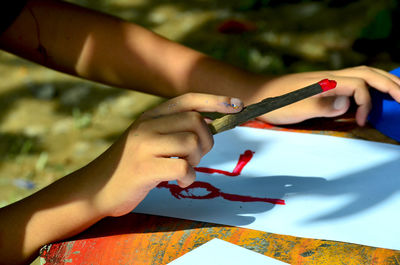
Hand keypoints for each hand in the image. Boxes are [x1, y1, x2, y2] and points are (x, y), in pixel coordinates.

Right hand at [84, 93, 242, 216]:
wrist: (96, 188)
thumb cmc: (130, 166)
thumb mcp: (148, 140)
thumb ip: (173, 129)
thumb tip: (210, 123)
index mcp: (150, 116)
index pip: (188, 100)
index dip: (215, 101)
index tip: (238, 105)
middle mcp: (147, 125)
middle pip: (195, 121)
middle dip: (206, 140)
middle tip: (196, 156)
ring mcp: (143, 146)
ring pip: (190, 142)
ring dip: (196, 160)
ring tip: (184, 169)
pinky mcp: (143, 168)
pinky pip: (182, 167)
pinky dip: (189, 177)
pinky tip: (180, 181)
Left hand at [254, 66, 399, 125]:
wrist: (257, 94)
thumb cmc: (273, 102)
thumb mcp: (294, 107)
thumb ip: (321, 104)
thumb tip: (348, 103)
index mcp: (326, 81)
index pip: (359, 86)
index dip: (366, 104)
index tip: (361, 123)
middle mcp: (330, 77)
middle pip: (368, 73)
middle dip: (391, 84)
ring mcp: (327, 80)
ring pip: (363, 74)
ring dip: (383, 81)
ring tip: (399, 92)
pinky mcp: (323, 86)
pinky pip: (354, 81)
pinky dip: (369, 86)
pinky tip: (372, 95)